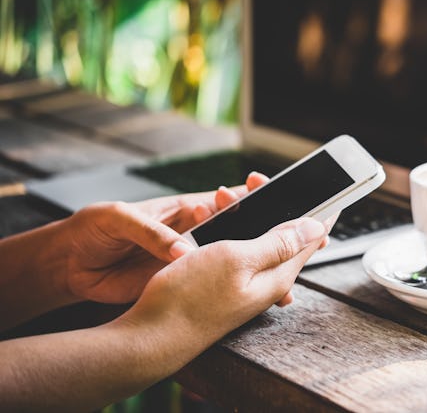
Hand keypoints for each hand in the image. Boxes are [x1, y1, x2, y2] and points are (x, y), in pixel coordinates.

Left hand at [62, 173, 270, 303]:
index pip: (225, 200)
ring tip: (284, 275)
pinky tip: (252, 299)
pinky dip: (231, 293)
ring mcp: (188, 262)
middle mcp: (193, 234)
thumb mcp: (121, 219)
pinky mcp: (178, 284)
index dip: (250, 196)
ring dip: (254, 266)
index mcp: (184, 209)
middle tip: (291, 237)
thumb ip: (153, 233)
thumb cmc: (93, 228)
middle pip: (237, 233)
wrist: (68, 265)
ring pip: (229, 263)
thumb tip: (184, 252)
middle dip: (265, 234)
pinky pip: (208, 288)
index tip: (270, 193)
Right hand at [122, 205, 332, 347]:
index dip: (319, 210)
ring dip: (243, 215)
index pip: (311, 238)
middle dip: (272, 204)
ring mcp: (245, 285)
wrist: (148, 338)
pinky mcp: (224, 287)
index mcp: (278, 274)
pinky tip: (207, 222)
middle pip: (284, 234)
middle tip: (252, 181)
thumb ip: (279, 243)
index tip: (329, 188)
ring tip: (217, 198)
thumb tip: (318, 229)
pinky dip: (225, 231)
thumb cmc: (189, 299)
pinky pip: (235, 250)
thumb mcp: (238, 260)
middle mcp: (267, 281)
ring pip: (256, 239)